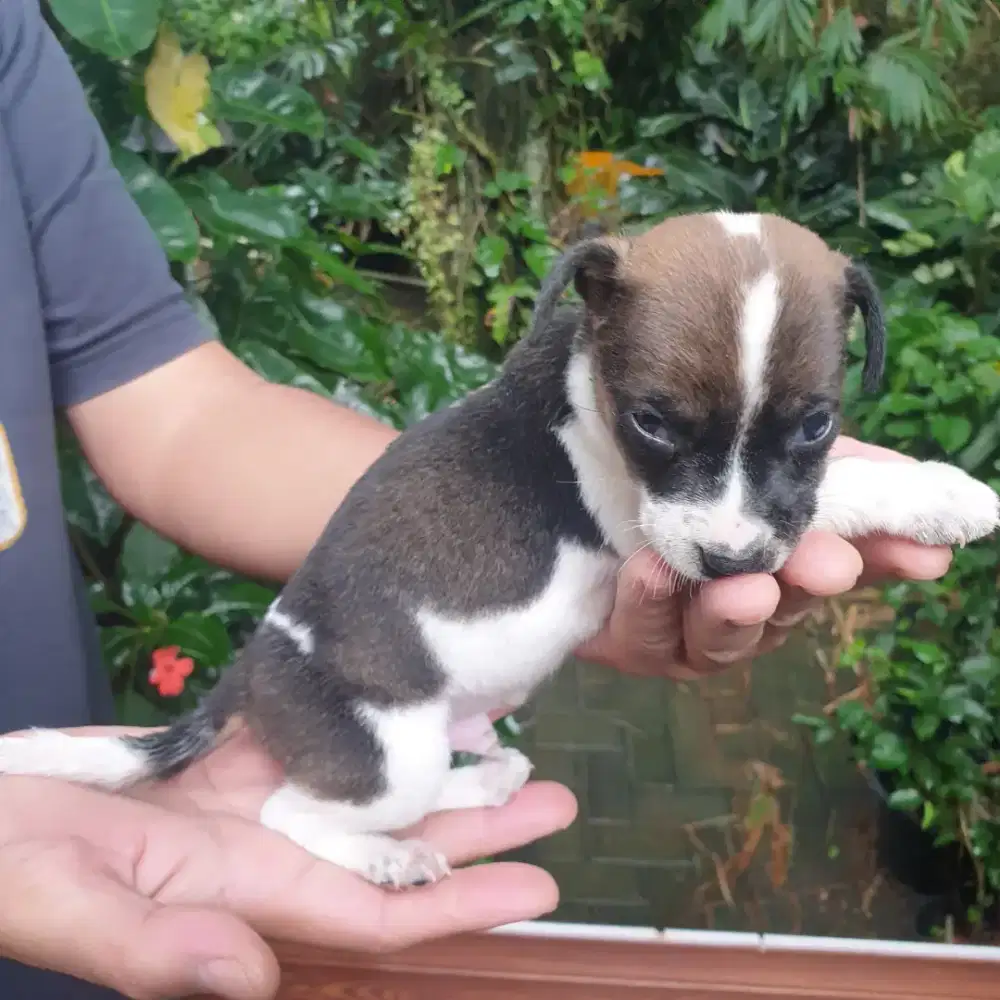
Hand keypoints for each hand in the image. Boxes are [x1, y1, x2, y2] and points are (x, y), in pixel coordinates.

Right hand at [0, 726, 575, 999]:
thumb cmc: (10, 869)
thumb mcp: (69, 906)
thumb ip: (155, 950)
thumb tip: (248, 979)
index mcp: (244, 898)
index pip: (376, 910)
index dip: (458, 903)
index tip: (540, 886)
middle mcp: (265, 854)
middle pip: (394, 845)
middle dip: (478, 830)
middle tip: (555, 798)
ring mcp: (252, 802)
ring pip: (369, 785)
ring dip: (437, 766)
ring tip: (510, 740)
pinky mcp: (231, 756)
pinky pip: (320, 737)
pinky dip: (371, 717)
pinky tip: (414, 693)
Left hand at [576, 437, 953, 679]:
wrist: (569, 478)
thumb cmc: (674, 470)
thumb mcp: (754, 456)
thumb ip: (833, 474)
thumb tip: (925, 486)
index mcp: (780, 558)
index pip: (844, 562)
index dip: (883, 558)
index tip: (924, 554)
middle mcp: (740, 601)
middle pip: (785, 606)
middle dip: (805, 584)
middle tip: (825, 564)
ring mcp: (685, 630)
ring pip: (720, 636)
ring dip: (733, 612)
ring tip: (742, 587)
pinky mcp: (630, 641)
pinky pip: (643, 631)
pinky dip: (649, 601)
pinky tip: (647, 571)